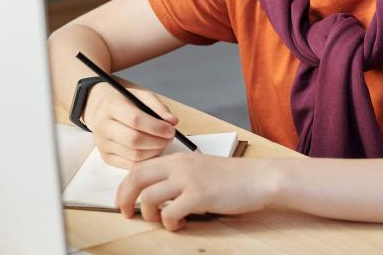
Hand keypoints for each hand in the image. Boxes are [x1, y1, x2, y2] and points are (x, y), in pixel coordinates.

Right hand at [83, 83, 178, 168]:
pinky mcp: (106, 157)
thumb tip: (173, 121)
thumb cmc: (126, 101)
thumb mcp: (142, 96)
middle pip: (133, 140)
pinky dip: (146, 160)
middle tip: (170, 137)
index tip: (171, 129)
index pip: (135, 120)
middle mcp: (103, 126)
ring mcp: (103, 144)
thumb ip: (158, 107)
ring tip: (163, 142)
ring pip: (133, 155)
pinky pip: (130, 165)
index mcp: (111, 106)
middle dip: (157, 141)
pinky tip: (153, 150)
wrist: (102, 108)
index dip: (156, 127)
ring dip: (154, 151)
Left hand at [115, 152, 278, 230]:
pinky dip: (171, 224)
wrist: (258, 178)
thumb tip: (158, 192)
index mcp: (179, 158)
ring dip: (149, 215)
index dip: (125, 185)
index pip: (140, 167)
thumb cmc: (233, 177)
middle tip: (126, 214)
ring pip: (148, 198)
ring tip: (164, 220)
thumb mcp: (201, 168)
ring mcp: (188, 179)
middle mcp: (180, 165)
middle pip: (136, 178)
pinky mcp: (198, 196)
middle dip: (124, 199)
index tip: (123, 200)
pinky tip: (183, 224)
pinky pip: (169, 214)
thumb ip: (179, 174)